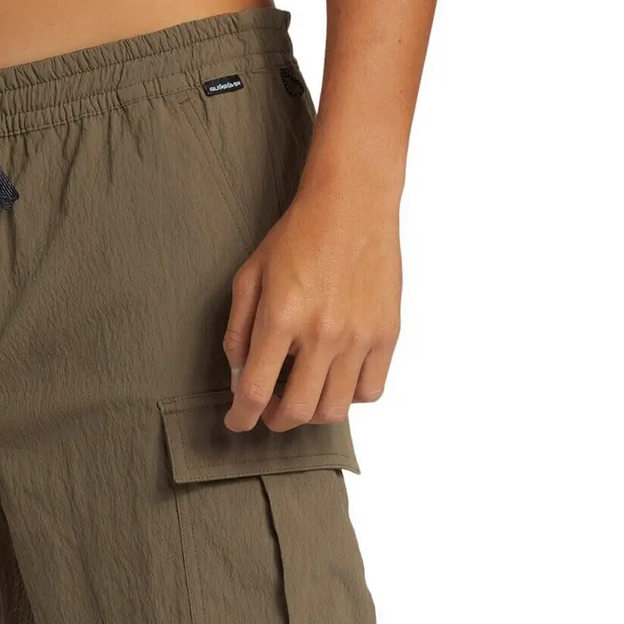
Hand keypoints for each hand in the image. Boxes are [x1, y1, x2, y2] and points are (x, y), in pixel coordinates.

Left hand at [222, 181, 400, 432]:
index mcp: (282, 318)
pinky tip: (337, 378)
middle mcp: (322, 333)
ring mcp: (359, 336)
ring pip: (334, 410)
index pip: (255, 391)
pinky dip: (350, 396)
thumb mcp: (250, 275)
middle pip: (296, 411)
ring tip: (304, 394)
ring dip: (311, 413)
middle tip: (270, 411)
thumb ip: (239, 331)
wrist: (353, 201)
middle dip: (275, 420)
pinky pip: (370, 390)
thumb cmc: (298, 235)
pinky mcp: (387, 333)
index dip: (241, 418)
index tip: (237, 422)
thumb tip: (239, 377)